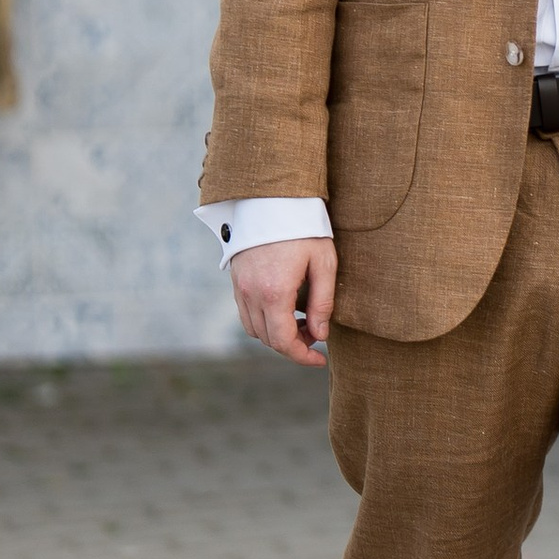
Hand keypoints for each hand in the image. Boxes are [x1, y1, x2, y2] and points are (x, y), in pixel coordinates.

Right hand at [230, 233, 337, 365]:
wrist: (272, 199)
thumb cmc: (303, 228)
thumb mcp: (323, 263)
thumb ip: (322, 302)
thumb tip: (320, 335)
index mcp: (274, 292)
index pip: (284, 341)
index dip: (302, 356)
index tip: (320, 359)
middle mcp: (251, 294)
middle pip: (268, 339)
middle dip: (293, 345)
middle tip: (317, 334)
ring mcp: (239, 288)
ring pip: (254, 329)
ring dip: (277, 334)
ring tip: (303, 321)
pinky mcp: (235, 280)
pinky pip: (246, 314)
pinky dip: (264, 321)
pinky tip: (284, 310)